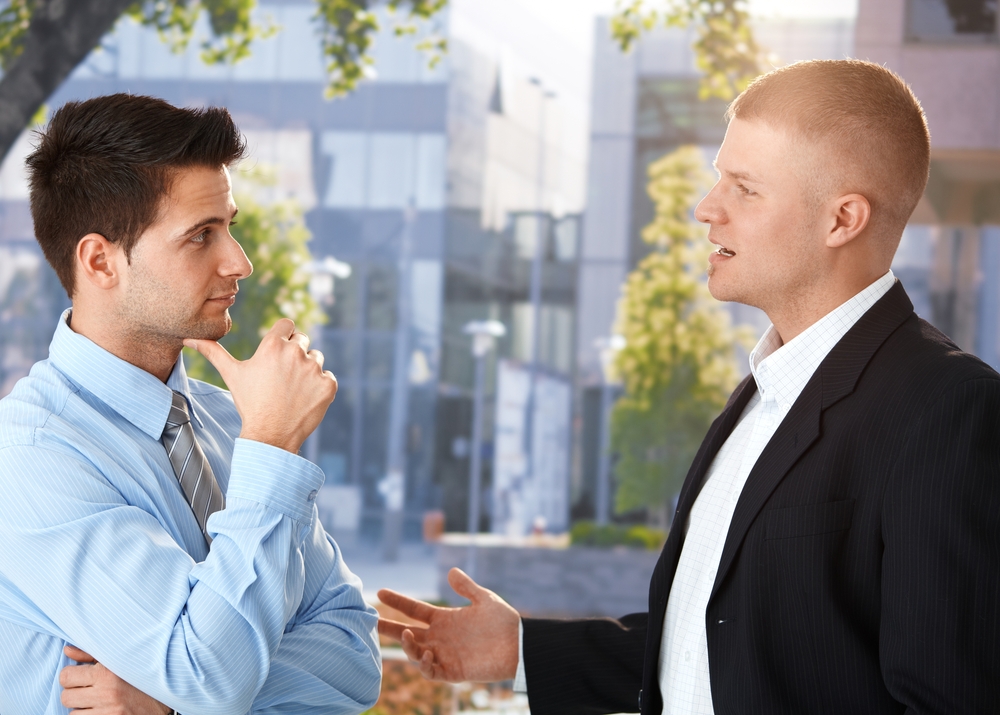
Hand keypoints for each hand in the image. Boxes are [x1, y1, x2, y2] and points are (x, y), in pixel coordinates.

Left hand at [60, 645, 170, 714]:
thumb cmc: (139, 675)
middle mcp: (107, 692)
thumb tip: (66, 650)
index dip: (71, 677)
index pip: (66, 676)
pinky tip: (101, 711)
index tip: (80, 677)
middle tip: (88, 691)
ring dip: (82, 709)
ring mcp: (109, 711)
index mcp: (107, 672)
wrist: (166, 696)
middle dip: (74, 694)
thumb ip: (90, 655)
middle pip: (66, 697)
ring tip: (97, 702)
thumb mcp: (118, 660)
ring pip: (73, 714)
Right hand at [185, 319, 337, 452]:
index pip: (287, 324)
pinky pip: (327, 376)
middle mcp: (295, 353)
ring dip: (308, 368)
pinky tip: (304, 398)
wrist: (270, 436)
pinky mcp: (328, 384)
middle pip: (302, 339)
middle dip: (294, 352)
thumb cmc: (249, 403)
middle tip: (282, 375)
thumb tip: (189, 338)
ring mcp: (314, 369)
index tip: (278, 352)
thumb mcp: (232, 375)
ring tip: (292, 388)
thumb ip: (213, 352)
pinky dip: (319, 386)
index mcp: (273, 345)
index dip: (283, 337)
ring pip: (317, 357)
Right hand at [377, 567, 519, 682]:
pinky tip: (427, 653)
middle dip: (388, 627)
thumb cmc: (503, 621)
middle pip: (407, 632)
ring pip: (416, 652)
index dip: (398, 601)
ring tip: (411, 636)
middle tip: (371, 620)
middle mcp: (440, 637)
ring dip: (409, 646)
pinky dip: (424, 664)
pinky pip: (431, 671)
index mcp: (445, 619)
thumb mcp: (484, 599)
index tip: (380, 592)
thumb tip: (451, 571)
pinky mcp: (453, 671)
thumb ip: (466, 587)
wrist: (519, 645)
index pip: (414, 609)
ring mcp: (445, 654)